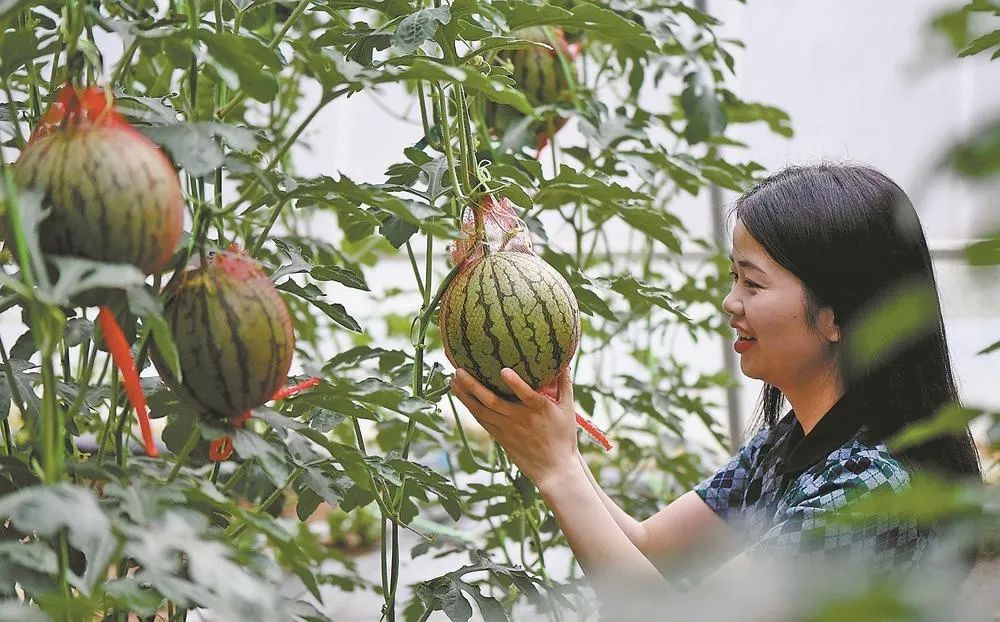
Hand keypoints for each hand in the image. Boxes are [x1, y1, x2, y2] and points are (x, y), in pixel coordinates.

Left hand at [449, 367, 579, 487]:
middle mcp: (519, 419)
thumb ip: (565, 385)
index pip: (526, 395)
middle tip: (459, 370)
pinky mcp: (500, 437)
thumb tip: (564, 362)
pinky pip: (481, 420)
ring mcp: (506, 429)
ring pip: (480, 411)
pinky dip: (470, 408)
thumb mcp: (567, 409)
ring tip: (452, 380)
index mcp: (538, 409)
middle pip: (492, 402)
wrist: (553, 469)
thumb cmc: (563, 437)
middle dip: (473, 385)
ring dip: (464, 396)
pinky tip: (461, 397)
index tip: (504, 370)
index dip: (515, 383)